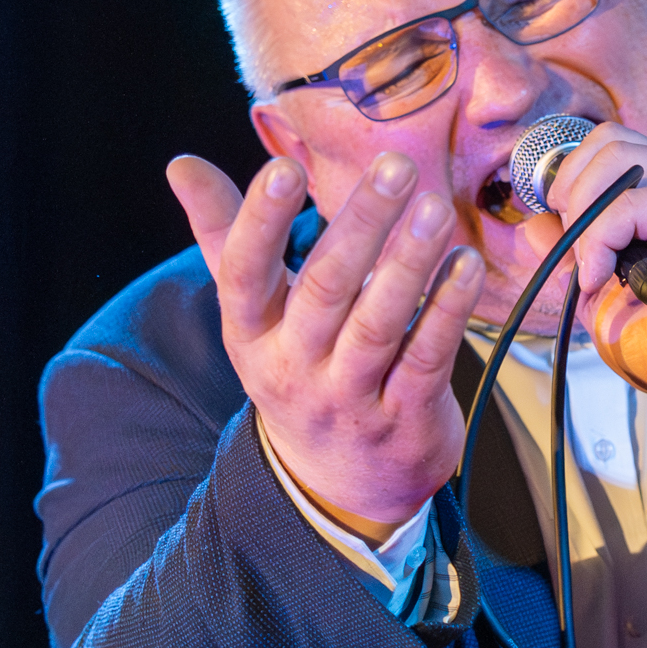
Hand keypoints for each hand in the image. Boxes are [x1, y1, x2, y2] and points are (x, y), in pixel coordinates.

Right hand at [168, 152, 484, 541]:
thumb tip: (180, 165)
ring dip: (410, 263)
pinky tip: (465, 266)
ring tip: (434, 209)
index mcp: (250, 333)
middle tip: (394, 167)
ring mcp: (350, 395)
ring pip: (378, 324)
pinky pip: (427, 358)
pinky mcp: (404, 416)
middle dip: (361, 224)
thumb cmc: (295, 368)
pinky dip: (448, 311)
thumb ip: (222, 234)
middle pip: (325, 289)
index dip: (261, 222)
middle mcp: (295, 365)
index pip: (245, 274)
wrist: (335, 483)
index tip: (283, 169)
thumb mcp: (250, 313)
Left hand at [538, 124, 646, 423]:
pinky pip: (632, 202)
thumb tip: (535, 224)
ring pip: (618, 157)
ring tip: (589, 260)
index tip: (560, 226)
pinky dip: (601, 238)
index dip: (571, 176)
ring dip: (584, 209)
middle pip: (608, 139)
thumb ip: (571, 253)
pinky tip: (602, 275)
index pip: (607, 145)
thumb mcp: (601, 292)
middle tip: (573, 244)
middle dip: (570, 187)